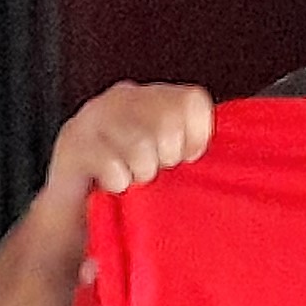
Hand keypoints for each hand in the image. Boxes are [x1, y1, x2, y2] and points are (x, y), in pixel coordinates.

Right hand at [42, 80, 215, 217]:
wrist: (79, 208)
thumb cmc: (135, 184)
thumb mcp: (172, 160)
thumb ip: (196, 148)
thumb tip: (231, 158)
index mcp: (155, 97)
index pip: (192, 100)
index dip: (197, 135)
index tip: (188, 158)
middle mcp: (125, 98)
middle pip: (168, 121)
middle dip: (168, 157)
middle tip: (154, 170)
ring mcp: (95, 116)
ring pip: (141, 145)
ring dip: (142, 173)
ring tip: (134, 178)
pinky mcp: (74, 143)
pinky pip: (113, 166)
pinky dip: (119, 183)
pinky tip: (113, 184)